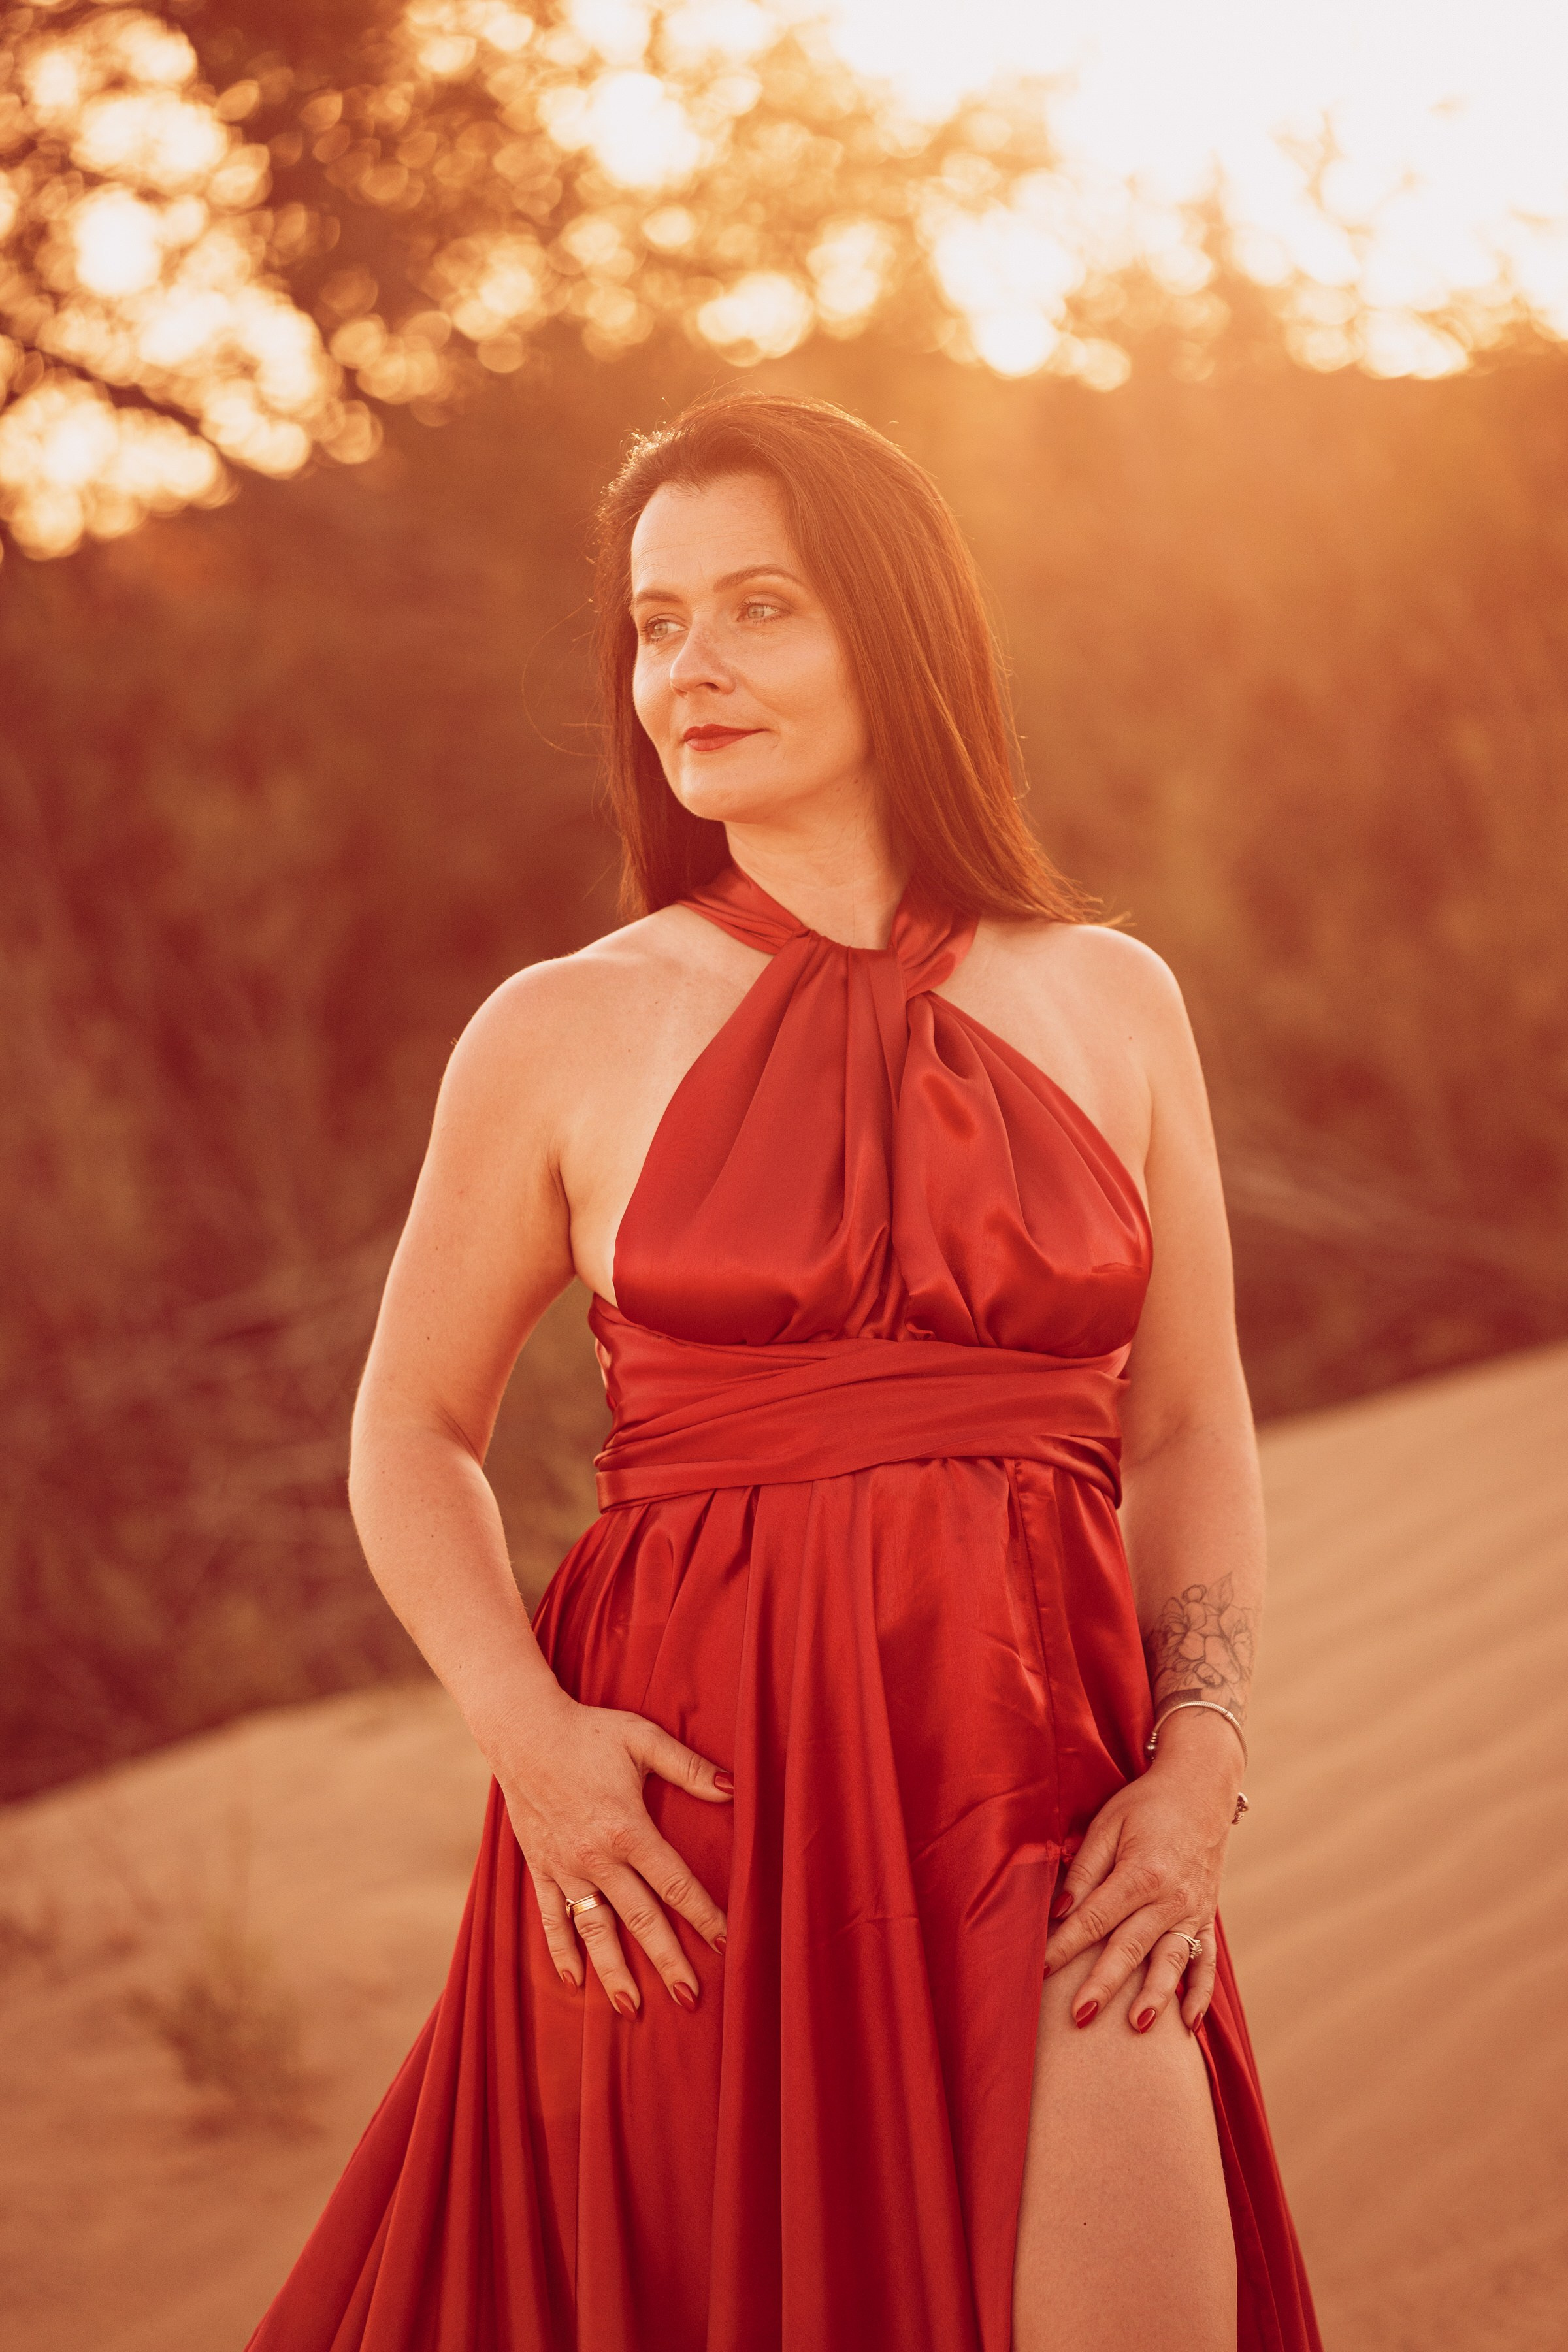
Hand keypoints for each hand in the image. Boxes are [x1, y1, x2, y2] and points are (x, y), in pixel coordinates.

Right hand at [494, 1688, 732, 2015]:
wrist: (522, 1731)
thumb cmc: (589, 1731)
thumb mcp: (642, 1739)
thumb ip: (688, 1767)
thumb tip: (734, 1787)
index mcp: (627, 1828)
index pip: (674, 1883)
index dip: (703, 1915)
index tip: (726, 1946)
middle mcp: (595, 1858)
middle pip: (640, 1919)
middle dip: (667, 1961)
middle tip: (690, 1999)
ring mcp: (564, 1867)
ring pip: (594, 1930)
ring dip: (613, 1971)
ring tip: (632, 2008)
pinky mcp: (539, 1868)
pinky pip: (551, 1918)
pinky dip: (561, 1951)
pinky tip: (574, 1982)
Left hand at [1042, 1715, 1240, 2033]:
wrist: (1201, 1789)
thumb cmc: (1146, 1805)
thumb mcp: (1107, 1824)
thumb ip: (1084, 1869)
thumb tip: (1060, 1910)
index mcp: (1141, 1872)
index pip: (1095, 1919)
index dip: (1065, 1946)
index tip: (1040, 1970)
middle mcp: (1170, 1898)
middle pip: (1131, 1947)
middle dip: (1103, 1984)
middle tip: (1079, 2017)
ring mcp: (1193, 1911)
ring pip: (1172, 1962)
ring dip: (1156, 1996)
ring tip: (1137, 2026)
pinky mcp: (1206, 1918)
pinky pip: (1207, 1962)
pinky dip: (1200, 1993)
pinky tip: (1189, 2024)